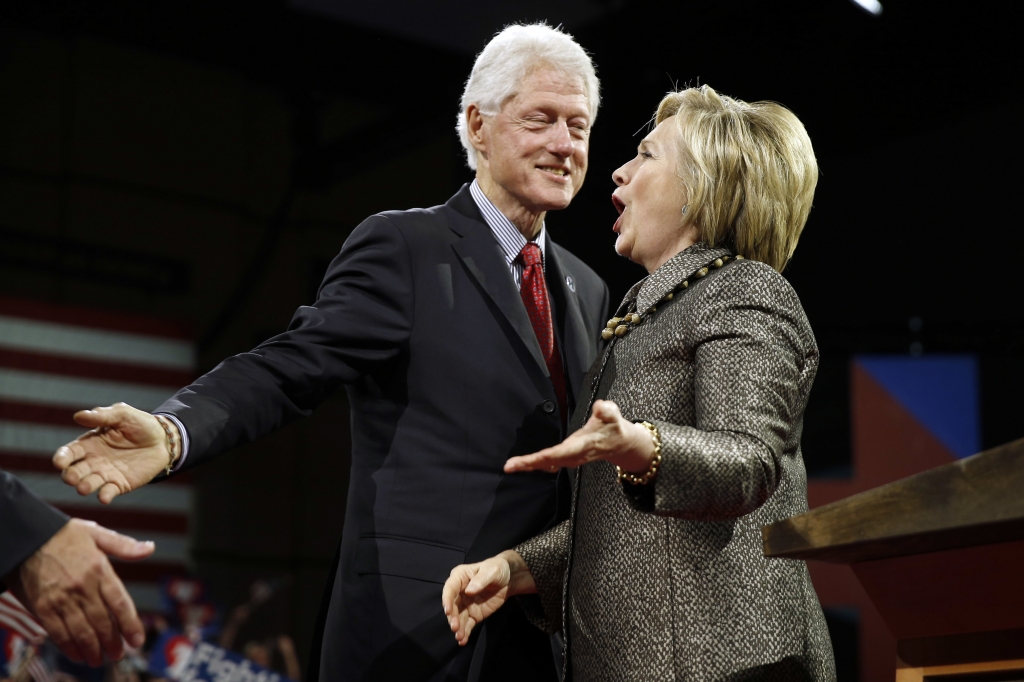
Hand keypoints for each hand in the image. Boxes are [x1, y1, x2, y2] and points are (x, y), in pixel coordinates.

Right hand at [5, 519, 155, 664]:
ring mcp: (62, 599)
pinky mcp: (42, 607)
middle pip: (103, 622)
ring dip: (93, 649)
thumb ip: (124, 546)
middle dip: (112, 642)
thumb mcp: (97, 534)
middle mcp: (83, 587)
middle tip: (118, 654)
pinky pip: (59, 633)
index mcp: (99, 569)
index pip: (120, 603)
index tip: (137, 640)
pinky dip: (70, 647)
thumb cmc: (63, 534)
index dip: (130, 625)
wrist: (27, 536)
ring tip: (100, 659)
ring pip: (82, 632)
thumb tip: (150, 548)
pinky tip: (78, 655)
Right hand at [52, 403, 171, 503]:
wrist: (163, 439)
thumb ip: (102, 415)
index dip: (62, 458)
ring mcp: (105, 474)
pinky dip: (104, 496)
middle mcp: (93, 461)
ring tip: (84, 487)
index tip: (59, 462)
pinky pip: (108, 492)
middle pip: (75, 471)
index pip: (69, 453)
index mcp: (89, 443)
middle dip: (70, 475)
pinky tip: (104, 497)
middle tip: (72, 477)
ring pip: (88, 484)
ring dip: (84, 487)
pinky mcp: (119, 484)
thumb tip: (78, 416)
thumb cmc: (139, 424)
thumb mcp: (122, 414)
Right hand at [441, 550, 535, 645]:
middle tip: (455, 627)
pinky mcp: (473, 614)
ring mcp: (465, 605)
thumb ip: (480, 580)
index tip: (448, 611)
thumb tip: (469, 591)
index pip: (450, 589)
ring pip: (458, 617)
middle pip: (452, 606)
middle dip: (452, 617)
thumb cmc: (497, 569)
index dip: (447, 600)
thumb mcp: (491, 570)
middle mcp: (459, 592)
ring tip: (460, 637)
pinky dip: (465, 632)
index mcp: (459, 577)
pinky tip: (463, 640)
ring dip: (458, 627)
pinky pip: (467, 624)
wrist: (509, 579)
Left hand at [504, 399, 653, 473]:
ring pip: (547, 463)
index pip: (561, 452)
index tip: (531, 459)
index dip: (545, 456)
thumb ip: (607, 410)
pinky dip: (535, 464)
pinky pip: (549, 462)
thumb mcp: (613, 415)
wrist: (619, 444)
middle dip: (530, 464)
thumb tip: (600, 406)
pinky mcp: (567, 456)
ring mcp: (570, 458)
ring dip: (529, 465)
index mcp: (583, 445)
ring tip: (511, 466)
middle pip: (549, 461)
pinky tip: (524, 465)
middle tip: (510, 466)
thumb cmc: (613, 428)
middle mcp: (574, 455)